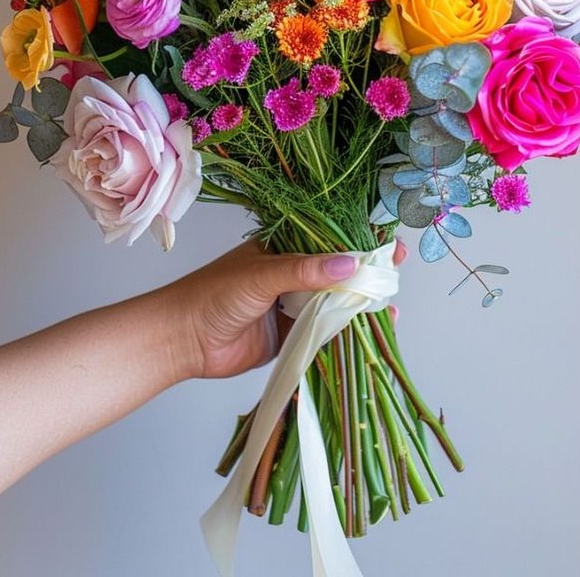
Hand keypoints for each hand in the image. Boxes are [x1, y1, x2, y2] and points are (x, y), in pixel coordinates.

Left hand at [168, 239, 406, 380]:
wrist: (182, 340)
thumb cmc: (212, 295)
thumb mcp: (262, 275)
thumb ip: (305, 271)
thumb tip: (350, 265)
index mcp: (284, 248)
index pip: (330, 240)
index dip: (360, 242)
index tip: (390, 244)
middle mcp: (292, 275)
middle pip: (338, 273)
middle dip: (368, 274)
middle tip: (397, 272)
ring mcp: (292, 306)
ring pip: (334, 304)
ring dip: (360, 306)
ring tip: (391, 308)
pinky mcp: (290, 337)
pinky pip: (323, 334)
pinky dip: (345, 334)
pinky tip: (369, 334)